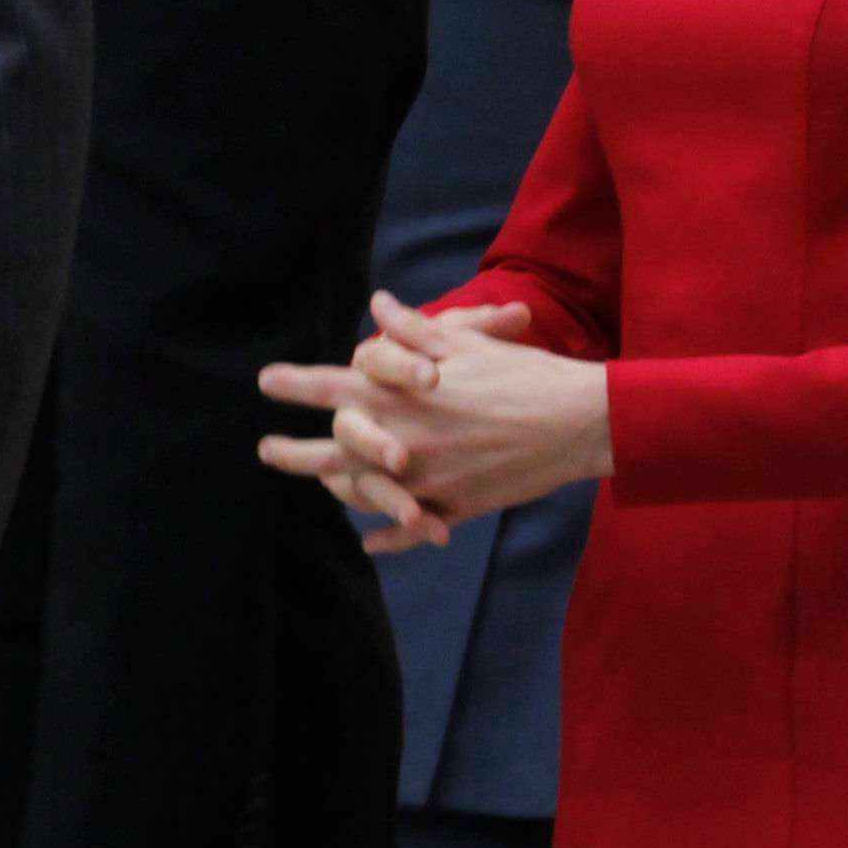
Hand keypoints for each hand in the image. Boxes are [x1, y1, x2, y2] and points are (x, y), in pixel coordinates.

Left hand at [259, 295, 607, 549]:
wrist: (581, 422)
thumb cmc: (523, 374)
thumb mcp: (465, 342)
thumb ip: (414, 328)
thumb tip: (380, 305)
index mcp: (399, 395)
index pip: (331, 387)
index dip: (294, 384)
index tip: (265, 382)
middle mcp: (402, 439)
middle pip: (330, 452)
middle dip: (292, 453)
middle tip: (265, 451)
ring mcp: (426, 479)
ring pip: (364, 492)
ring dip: (335, 491)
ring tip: (315, 487)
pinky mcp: (455, 506)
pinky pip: (410, 529)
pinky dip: (389, 538)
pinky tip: (370, 543)